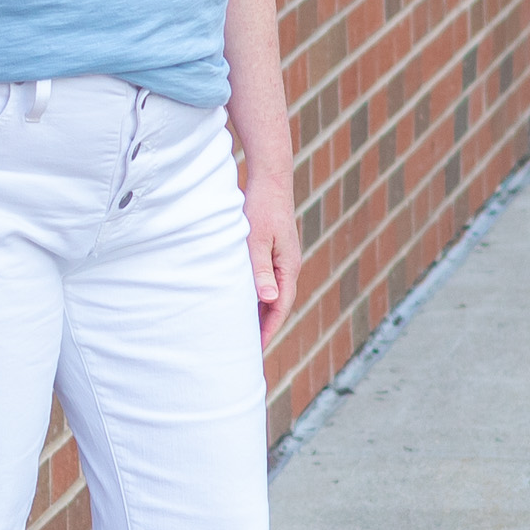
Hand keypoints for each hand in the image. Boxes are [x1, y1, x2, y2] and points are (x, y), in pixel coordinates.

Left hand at [242, 166, 299, 345]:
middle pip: (277, 304)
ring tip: (241, 330)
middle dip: (264, 326)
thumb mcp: (256, 241)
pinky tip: (240, 300)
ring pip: (271, 293)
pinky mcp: (272, 252)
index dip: (269, 329)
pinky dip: (255, 294)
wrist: (269, 181)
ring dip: (259, 311)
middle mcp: (288, 267)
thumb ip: (261, 270)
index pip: (280, 307)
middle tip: (245, 347)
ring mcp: (281, 260)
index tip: (256, 349)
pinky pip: (265, 281)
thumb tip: (270, 298)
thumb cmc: (261, 209)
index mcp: (288, 268)